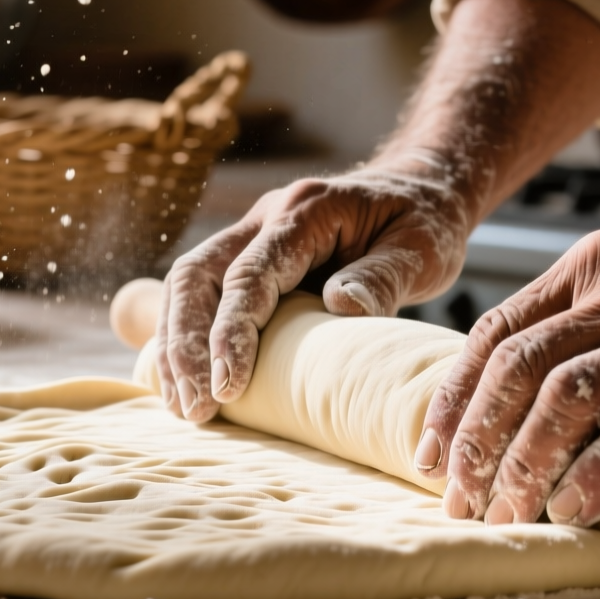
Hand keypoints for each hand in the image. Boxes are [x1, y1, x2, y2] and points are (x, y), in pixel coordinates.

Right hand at [155, 153, 474, 421]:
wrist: (420, 191)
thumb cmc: (424, 222)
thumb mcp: (420, 249)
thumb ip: (381, 277)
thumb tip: (341, 309)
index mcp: (304, 212)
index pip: (250, 273)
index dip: (230, 332)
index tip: (227, 387)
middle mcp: (265, 218)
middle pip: (196, 275)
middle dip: (185, 344)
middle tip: (194, 407)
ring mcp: (251, 235)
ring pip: (187, 285)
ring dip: (176, 345)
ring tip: (183, 407)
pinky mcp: (250, 260)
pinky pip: (201, 295)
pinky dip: (185, 338)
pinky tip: (183, 383)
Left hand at [414, 205, 599, 527]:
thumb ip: (589, 320)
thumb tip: (523, 397)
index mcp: (590, 267)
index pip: (495, 334)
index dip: (455, 400)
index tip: (430, 453)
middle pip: (517, 370)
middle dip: (478, 442)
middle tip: (460, 501)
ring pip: (565, 397)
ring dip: (525, 463)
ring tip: (508, 514)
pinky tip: (575, 508)